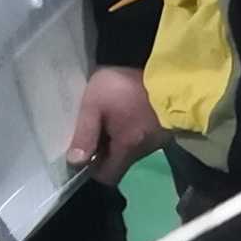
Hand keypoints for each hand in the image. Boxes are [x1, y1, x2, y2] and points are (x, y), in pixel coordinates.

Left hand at [65, 63, 159, 178]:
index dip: (93, 170)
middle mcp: (145, 149)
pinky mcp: (166, 126)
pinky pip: (143, 137)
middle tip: (95, 130)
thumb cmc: (124, 86)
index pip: (108, 177)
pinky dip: (133, 131)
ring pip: (132, 149)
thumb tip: (75, 162)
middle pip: (120, 162)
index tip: (84, 154)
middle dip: (105, 152)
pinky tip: (128, 113)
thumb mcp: (95, 105)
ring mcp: (159, 138)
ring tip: (110, 118)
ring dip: (119, 140)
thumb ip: (84, 134)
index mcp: (127, 147)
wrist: (162, 64)